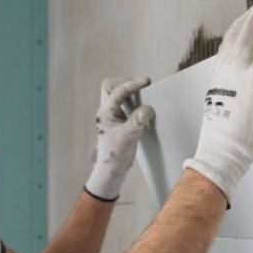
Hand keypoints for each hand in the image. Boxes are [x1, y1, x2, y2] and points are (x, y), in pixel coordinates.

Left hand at [85, 77, 154, 201]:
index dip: (132, 85)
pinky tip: (143, 110)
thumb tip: (147, 109)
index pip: (117, 92)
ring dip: (130, 92)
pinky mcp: (119, 121)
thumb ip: (136, 122)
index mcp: (105, 113)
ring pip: (116, 94)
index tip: (146, 82)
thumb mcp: (127, 139)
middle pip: (110, 86)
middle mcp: (107, 112)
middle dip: (126, 83)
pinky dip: (134, 102)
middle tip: (141, 87)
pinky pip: (124, 104)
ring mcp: (112, 116)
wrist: (111, 170)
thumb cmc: (114, 156)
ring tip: (143, 96)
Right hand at [183, 0, 252, 201]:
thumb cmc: (222, 143)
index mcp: (217, 83)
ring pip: (246, 41)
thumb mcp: (222, 116)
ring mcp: (238, 78)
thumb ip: (228, 103)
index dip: (233, 34)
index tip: (240, 23)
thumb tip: (233, 104)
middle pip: (234, 40)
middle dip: (245, 21)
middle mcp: (224, 75)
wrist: (220, 152)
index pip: (225, 51)